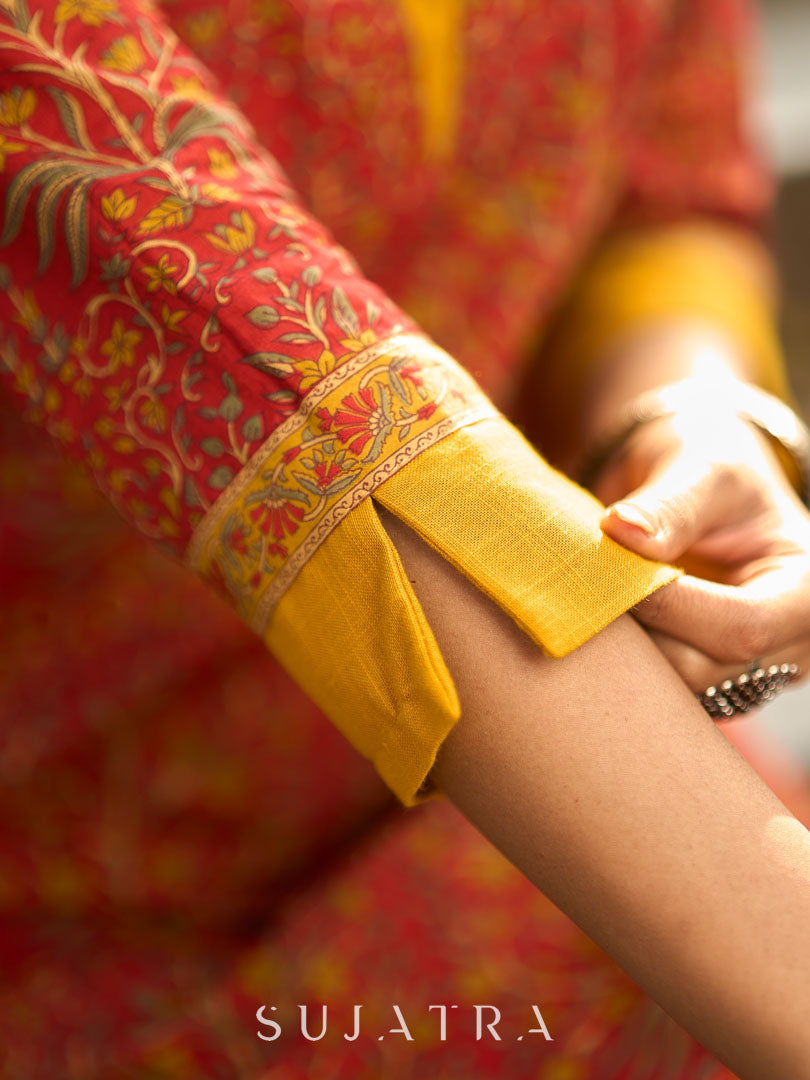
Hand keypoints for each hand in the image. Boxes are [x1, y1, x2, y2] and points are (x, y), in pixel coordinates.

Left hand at [593, 408, 809, 692]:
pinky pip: (663, 692)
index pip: (741, 626)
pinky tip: (602, 623)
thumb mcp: (703, 466)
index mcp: (809, 591)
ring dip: (627, 656)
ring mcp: (752, 673)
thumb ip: (670, 503)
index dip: (668, 607)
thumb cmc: (711, 465)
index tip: (608, 575)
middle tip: (586, 592)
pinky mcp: (710, 682)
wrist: (697, 485)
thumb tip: (621, 532)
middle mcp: (792, 644)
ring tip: (594, 602)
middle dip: (641, 635)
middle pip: (707, 672)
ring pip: (678, 692)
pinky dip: (626, 665)